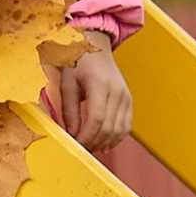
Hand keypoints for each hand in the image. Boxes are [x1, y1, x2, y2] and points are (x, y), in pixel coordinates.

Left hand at [42, 36, 133, 153]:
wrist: (95, 46)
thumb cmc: (77, 63)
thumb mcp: (67, 83)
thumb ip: (69, 110)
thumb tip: (71, 133)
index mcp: (100, 84)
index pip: (96, 118)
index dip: (86, 136)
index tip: (76, 144)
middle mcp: (117, 91)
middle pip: (108, 126)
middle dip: (94, 142)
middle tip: (80, 150)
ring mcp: (126, 96)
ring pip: (119, 129)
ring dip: (105, 143)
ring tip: (91, 148)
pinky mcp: (129, 100)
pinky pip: (126, 125)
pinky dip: (117, 137)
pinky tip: (105, 144)